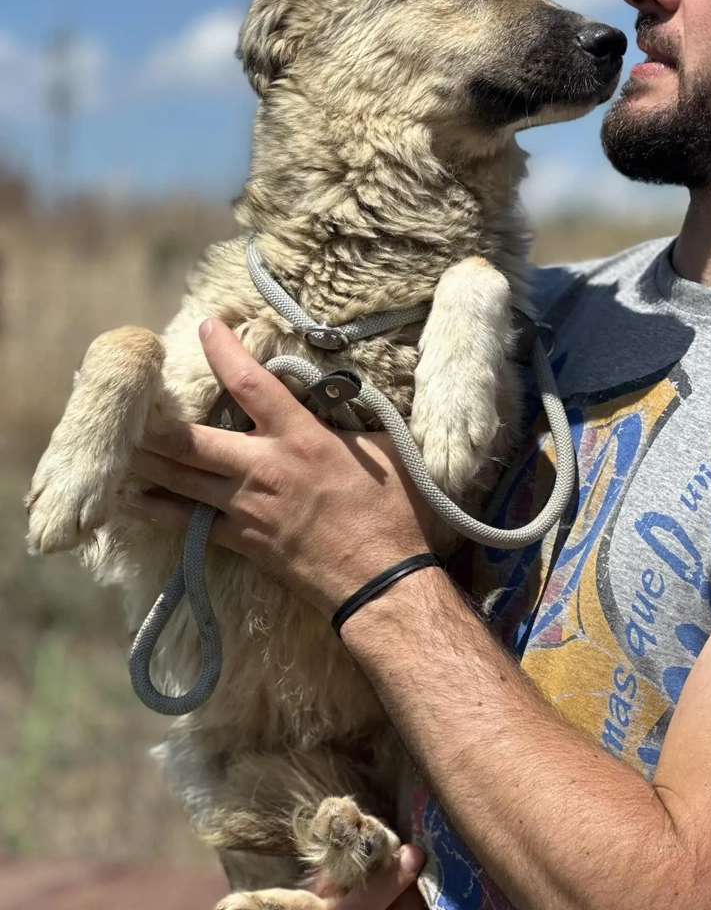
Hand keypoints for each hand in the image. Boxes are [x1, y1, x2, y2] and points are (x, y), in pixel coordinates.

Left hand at [126, 320, 434, 615]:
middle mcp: (265, 468)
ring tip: (117, 446)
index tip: (205, 327)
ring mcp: (248, 507)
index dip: (224, 352)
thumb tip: (349, 404)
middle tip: (128, 404)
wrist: (382, 582)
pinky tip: (132, 500)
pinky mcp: (243, 541)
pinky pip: (188, 523)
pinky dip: (157, 511)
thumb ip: (357, 424)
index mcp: (302, 438)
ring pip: (180, 479)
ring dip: (145, 462)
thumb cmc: (395, 515)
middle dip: (154, 423)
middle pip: (191, 440)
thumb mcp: (386, 452)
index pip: (252, 384)